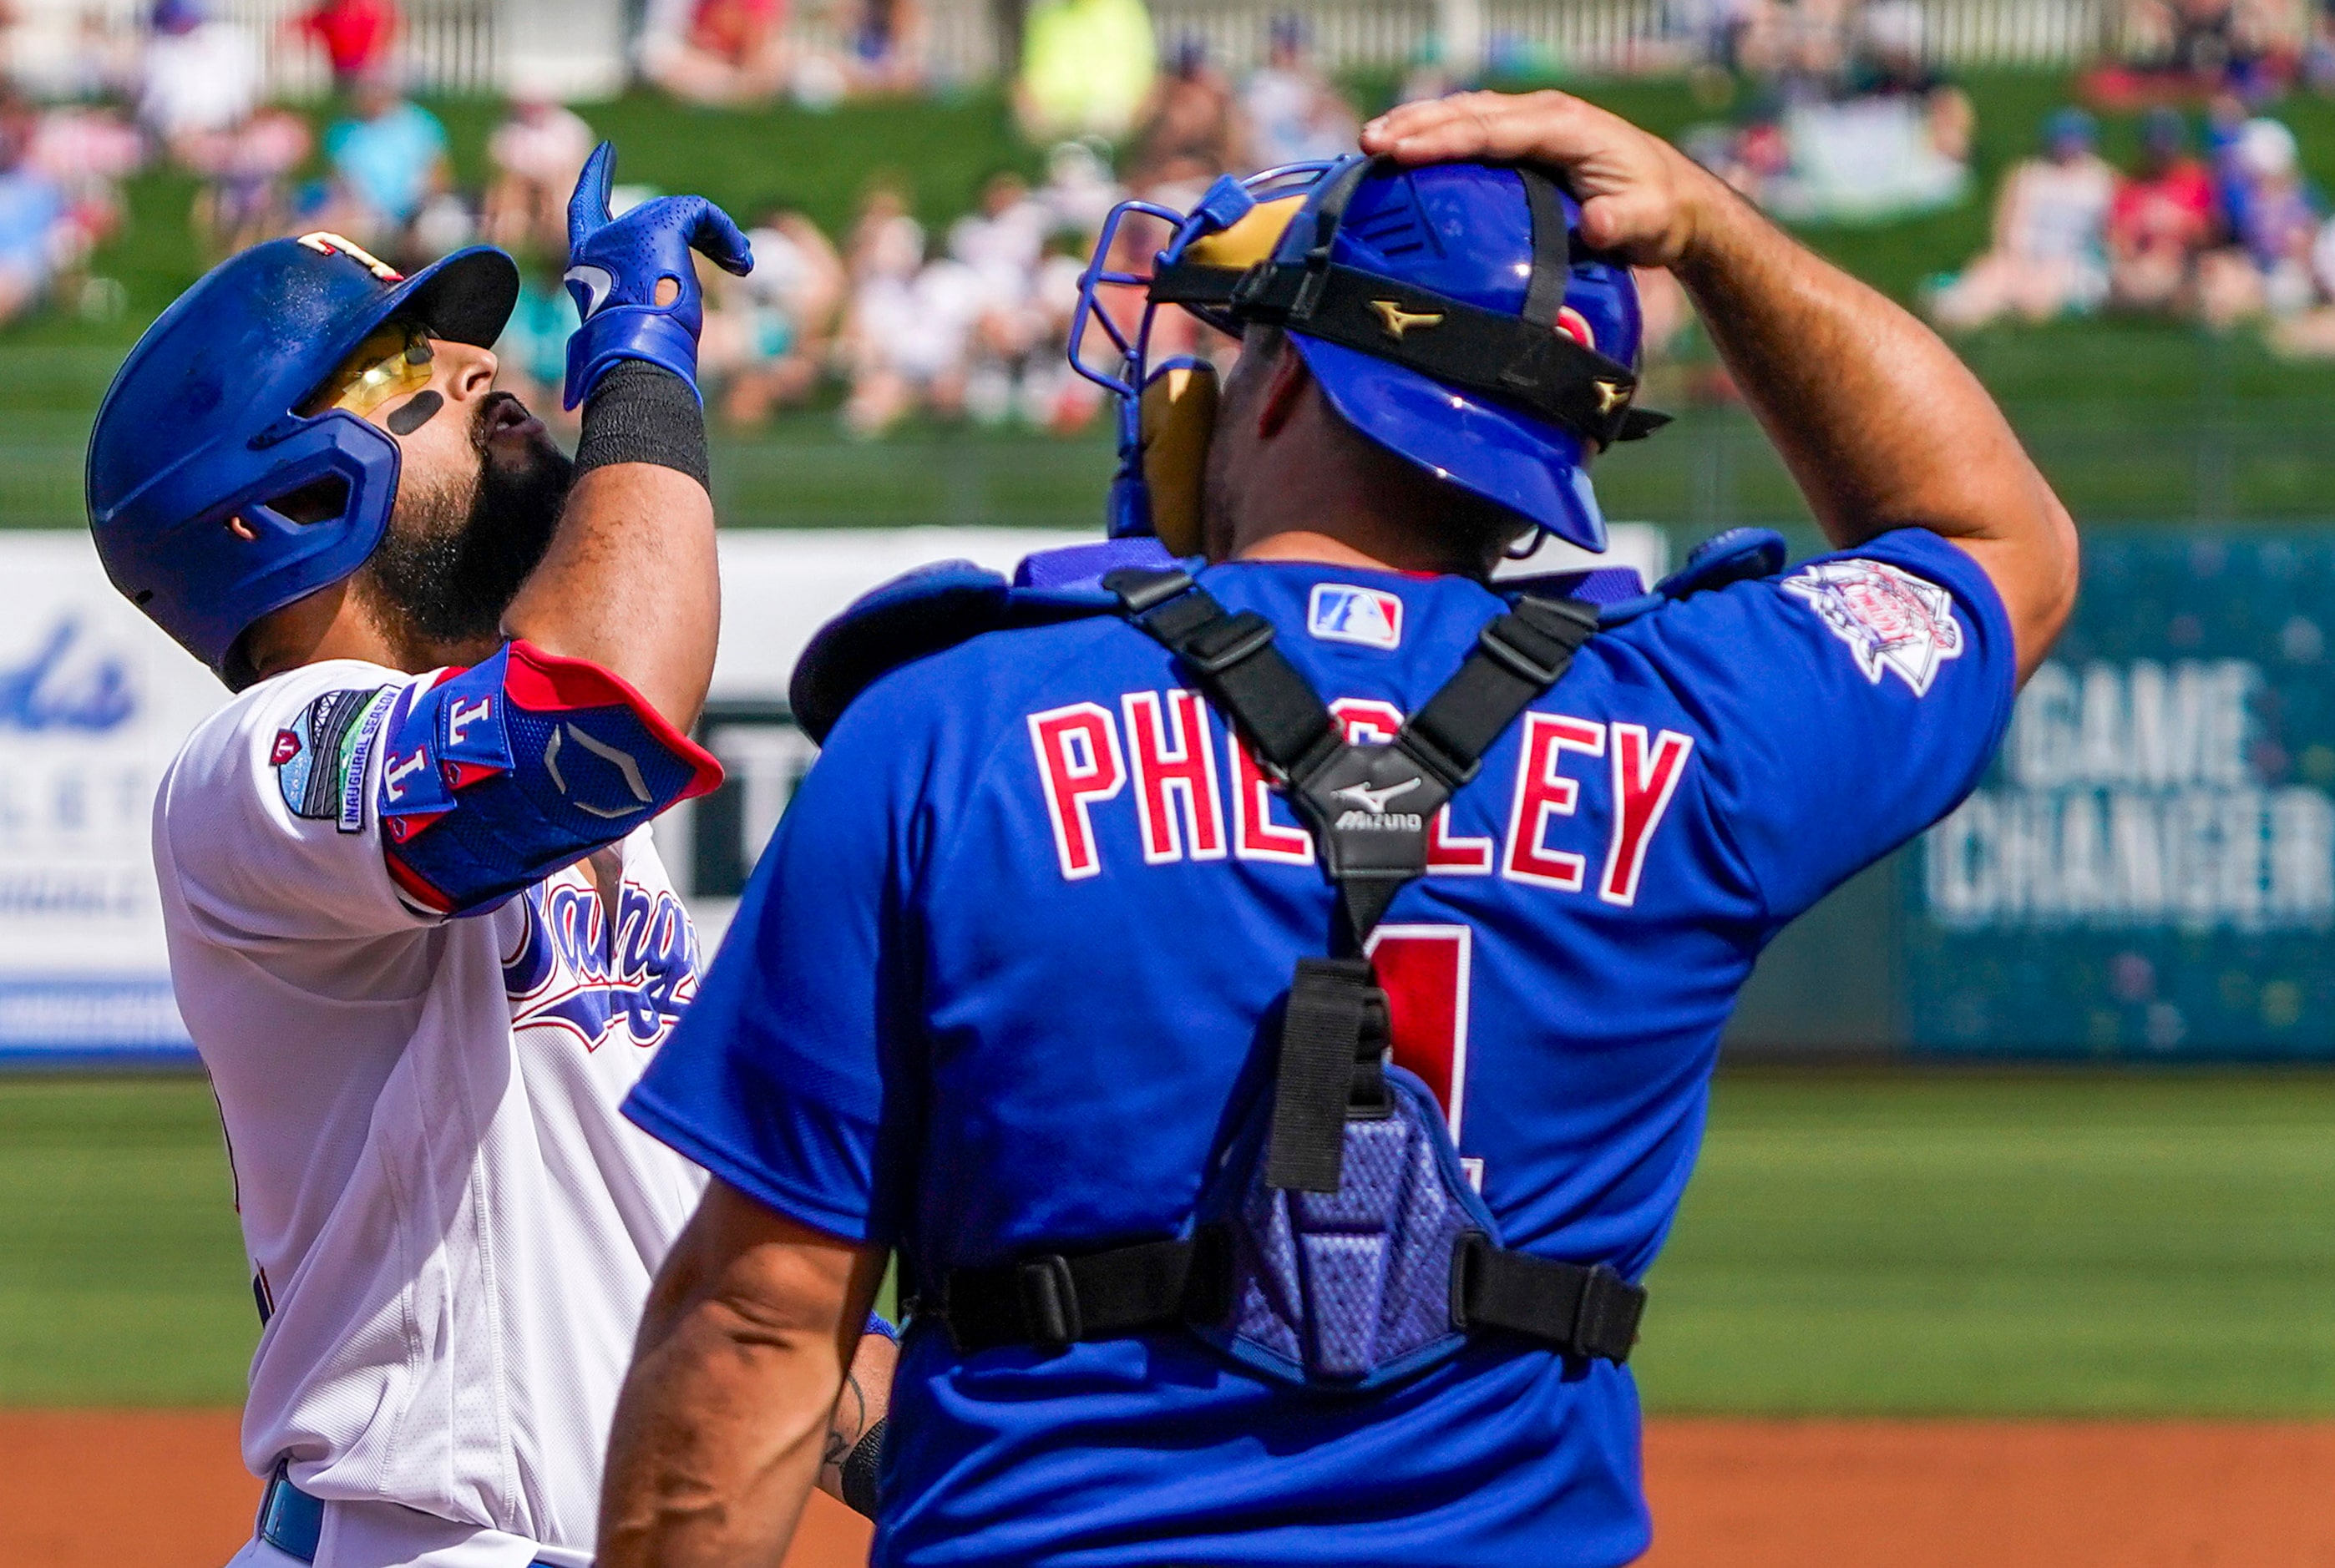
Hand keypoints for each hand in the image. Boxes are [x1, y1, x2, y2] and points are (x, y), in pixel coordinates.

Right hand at [562, 141, 752, 407]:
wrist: (638, 356)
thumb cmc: (637, 355)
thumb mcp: (637, 320)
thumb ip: (644, 296)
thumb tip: (676, 315)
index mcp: (586, 261)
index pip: (584, 207)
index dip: (595, 178)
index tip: (607, 152)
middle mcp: (600, 240)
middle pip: (658, 218)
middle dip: (701, 232)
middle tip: (737, 254)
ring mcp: (628, 228)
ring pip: (685, 215)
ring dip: (720, 241)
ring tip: (743, 266)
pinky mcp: (660, 223)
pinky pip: (702, 214)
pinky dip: (727, 236)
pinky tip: (743, 263)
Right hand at [1360, 91, 1715, 268]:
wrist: (1675, 201)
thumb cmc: (1658, 212)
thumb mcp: (1649, 222)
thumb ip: (1625, 224)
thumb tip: (1599, 224)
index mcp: (1567, 127)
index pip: (1493, 128)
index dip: (1445, 139)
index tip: (1402, 152)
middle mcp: (1546, 115)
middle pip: (1469, 112)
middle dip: (1416, 125)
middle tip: (1370, 144)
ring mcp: (1534, 123)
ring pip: (1465, 113)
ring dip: (1418, 124)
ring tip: (1371, 142)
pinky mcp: (1526, 139)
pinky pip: (1472, 128)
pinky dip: (1435, 134)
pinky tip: (1404, 149)